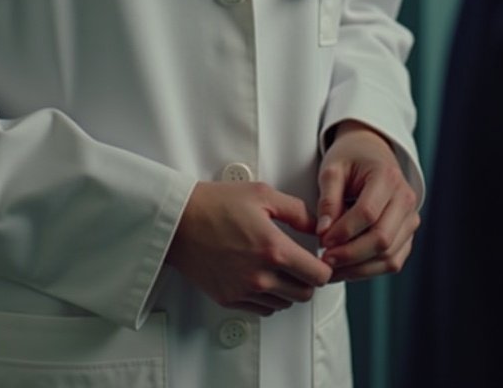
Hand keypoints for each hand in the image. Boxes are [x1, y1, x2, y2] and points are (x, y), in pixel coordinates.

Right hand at [166, 180, 331, 315]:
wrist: (178, 220)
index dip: (324, 266)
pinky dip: (268, 297)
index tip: (317, 257)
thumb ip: (297, 211)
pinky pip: (263, 310)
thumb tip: (318, 227)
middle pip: (305, 294)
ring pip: (285, 304)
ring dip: (288, 288)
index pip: (319, 276)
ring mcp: (244, 291)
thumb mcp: (262, 194)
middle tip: (299, 261)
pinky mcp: (230, 299)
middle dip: (307, 278)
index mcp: (274, 249)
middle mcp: (261, 276)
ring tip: (277, 267)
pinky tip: (261, 276)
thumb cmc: (216, 203)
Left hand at [316, 121, 419, 279]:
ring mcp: (411, 218)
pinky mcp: (407, 234)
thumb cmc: (350, 158)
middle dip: (350, 255)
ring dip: (359, 268)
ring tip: (332, 268)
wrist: (371, 151)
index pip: (368, 213)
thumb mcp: (332, 169)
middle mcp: (406, 199)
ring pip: (389, 256)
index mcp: (387, 176)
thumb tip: (324, 232)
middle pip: (382, 239)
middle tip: (325, 260)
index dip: (344, 231)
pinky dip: (370, 269)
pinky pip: (393, 261)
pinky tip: (347, 268)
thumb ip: (327, 199)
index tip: (322, 240)